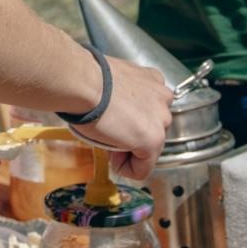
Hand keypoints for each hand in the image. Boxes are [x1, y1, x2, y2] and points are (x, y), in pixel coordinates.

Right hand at [68, 55, 172, 180]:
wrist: (83, 83)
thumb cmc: (87, 78)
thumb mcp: (112, 81)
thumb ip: (124, 95)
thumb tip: (115, 112)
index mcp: (153, 79)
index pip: (149, 109)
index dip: (127, 118)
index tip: (111, 118)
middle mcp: (162, 98)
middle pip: (151, 129)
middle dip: (130, 135)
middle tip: (107, 130)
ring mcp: (160, 121)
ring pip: (149, 149)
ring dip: (128, 149)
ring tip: (107, 139)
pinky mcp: (152, 141)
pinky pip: (142, 169)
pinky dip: (125, 168)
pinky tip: (110, 157)